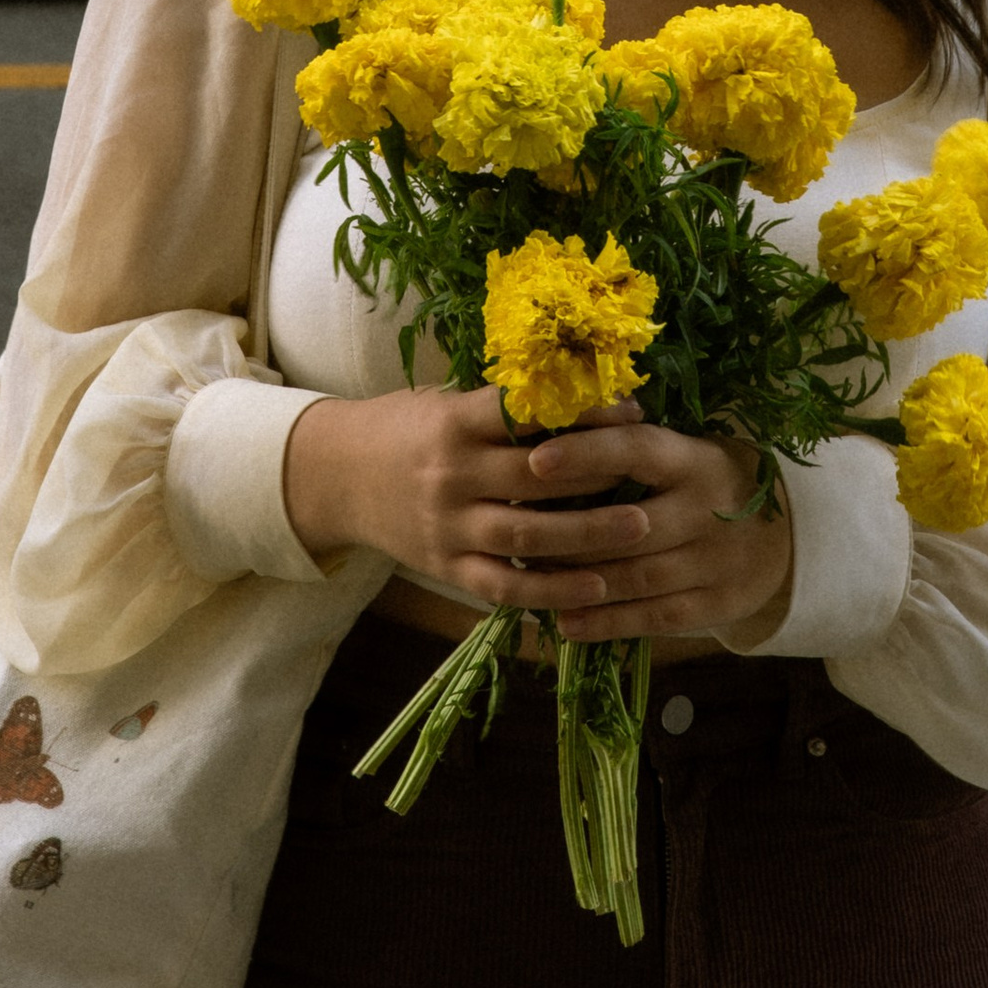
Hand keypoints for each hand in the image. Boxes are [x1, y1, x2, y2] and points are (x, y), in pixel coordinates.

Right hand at [283, 389, 792, 641]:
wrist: (336, 475)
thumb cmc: (406, 427)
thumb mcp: (446, 402)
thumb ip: (504, 409)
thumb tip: (588, 395)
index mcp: (454, 424)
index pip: (526, 414)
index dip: (582, 412)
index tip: (631, 410)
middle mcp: (451, 476)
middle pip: (535, 477)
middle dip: (597, 475)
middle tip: (651, 472)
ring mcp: (447, 527)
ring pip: (526, 536)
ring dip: (588, 535)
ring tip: (640, 528)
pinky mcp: (447, 567)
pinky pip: (504, 587)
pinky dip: (551, 592)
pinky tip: (596, 589)